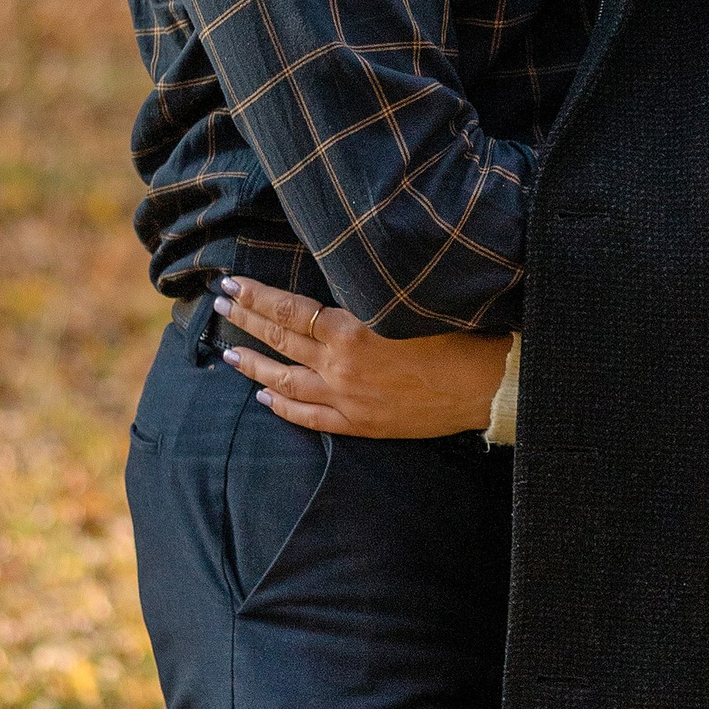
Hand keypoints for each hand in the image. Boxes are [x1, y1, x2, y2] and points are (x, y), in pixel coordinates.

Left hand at [214, 279, 511, 438]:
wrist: (488, 384)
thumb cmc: (458, 332)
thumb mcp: (404, 301)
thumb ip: (362, 297)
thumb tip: (330, 284)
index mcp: (351, 330)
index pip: (287, 310)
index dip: (255, 296)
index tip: (229, 284)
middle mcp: (341, 366)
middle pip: (280, 341)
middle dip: (246, 322)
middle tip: (220, 308)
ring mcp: (348, 399)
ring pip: (286, 382)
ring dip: (255, 365)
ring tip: (230, 354)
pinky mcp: (362, 424)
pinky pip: (311, 418)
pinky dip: (284, 407)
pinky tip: (265, 397)